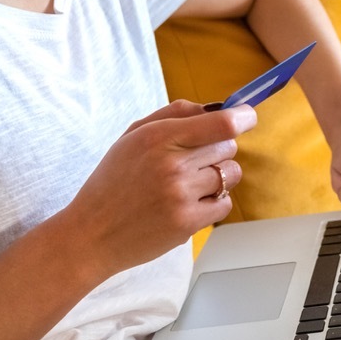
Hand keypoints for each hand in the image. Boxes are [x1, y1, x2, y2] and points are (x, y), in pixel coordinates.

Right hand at [60, 100, 256, 278]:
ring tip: (190, 184)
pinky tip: (189, 204)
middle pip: (229, 146)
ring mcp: (182, 196)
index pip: (221, 124)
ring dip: (218, 176)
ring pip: (231, 174)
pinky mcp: (188, 223)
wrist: (92, 233)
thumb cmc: (114, 181)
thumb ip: (174, 115)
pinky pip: (225, 203)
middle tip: (193, 161)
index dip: (243, 117)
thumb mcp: (133, 137)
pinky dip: (213, 203)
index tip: (248, 116)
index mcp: (158, 138)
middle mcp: (173, 165)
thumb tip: (216, 106)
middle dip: (217, 149)